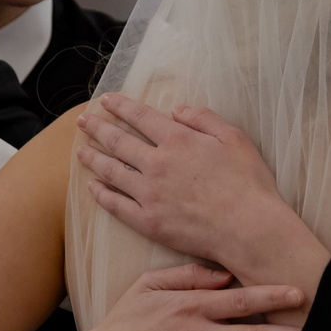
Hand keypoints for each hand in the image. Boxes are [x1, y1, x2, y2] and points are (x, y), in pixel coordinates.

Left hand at [74, 94, 329, 291]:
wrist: (249, 229)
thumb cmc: (248, 183)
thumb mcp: (234, 138)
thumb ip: (204, 119)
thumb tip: (177, 110)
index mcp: (178, 140)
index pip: (140, 116)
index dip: (120, 106)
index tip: (105, 100)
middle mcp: (157, 164)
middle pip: (118, 141)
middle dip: (97, 128)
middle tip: (82, 122)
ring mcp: (149, 194)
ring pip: (112, 172)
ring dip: (93, 159)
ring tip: (80, 152)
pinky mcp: (148, 221)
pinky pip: (116, 206)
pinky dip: (101, 195)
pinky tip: (93, 188)